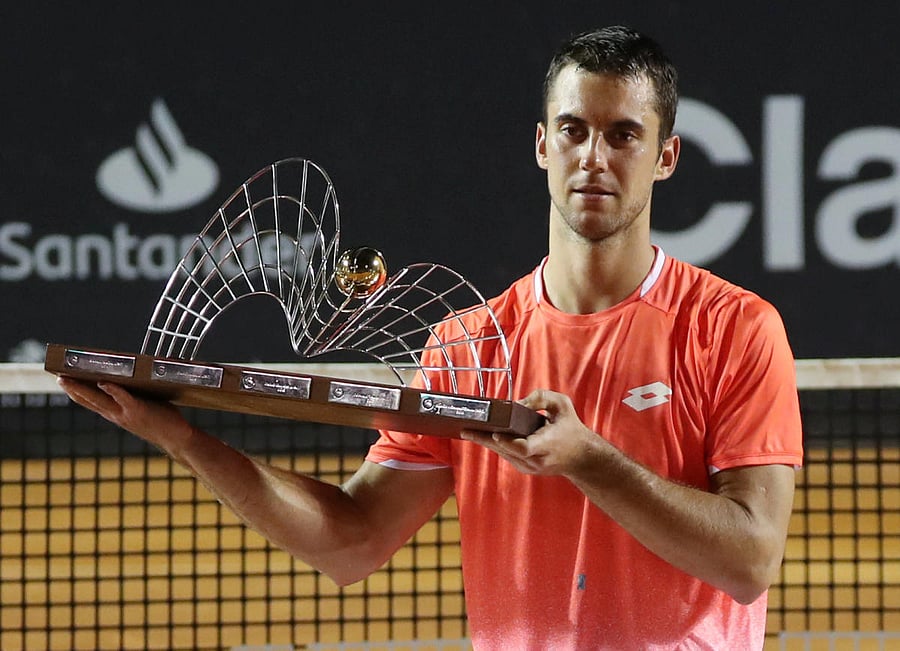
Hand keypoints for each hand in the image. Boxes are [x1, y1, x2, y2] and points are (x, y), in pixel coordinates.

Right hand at [57, 377, 195, 455]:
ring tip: (68, 378)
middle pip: (88, 400)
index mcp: (115, 413)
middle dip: (72, 389)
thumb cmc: (161, 420)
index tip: (63, 380)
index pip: (90, 402)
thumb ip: (131, 397)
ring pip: (99, 399)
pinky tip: (104, 382)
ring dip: (83, 388)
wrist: (176, 438)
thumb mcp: (140, 408)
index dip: (76, 392)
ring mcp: (125, 413)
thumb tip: (128, 378)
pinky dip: (113, 390)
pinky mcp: (138, 410)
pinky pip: (123, 398)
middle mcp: (116, 415)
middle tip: (57, 377)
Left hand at [460, 388, 604, 476]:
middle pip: (507, 451)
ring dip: (486, 443)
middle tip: (467, 429)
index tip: (496, 433)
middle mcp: (538, 459)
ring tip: (468, 431)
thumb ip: (541, 398)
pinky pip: (507, 455)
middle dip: (485, 439)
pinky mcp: (526, 469)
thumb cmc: (570, 427)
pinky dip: (495, 446)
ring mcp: (531, 467)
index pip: (526, 448)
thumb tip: (517, 403)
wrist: (582, 457)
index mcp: (548, 443)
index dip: (509, 442)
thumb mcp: (562, 405)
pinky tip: (482, 436)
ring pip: (504, 454)